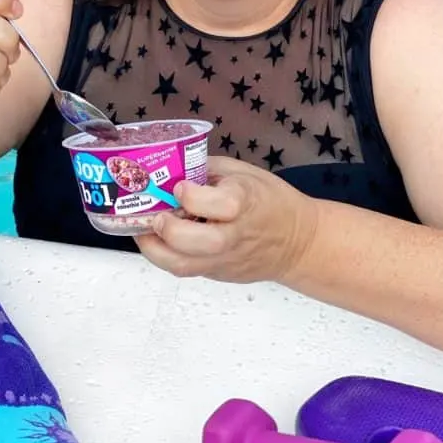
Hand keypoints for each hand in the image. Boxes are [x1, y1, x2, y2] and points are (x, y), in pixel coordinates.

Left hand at [136, 156, 318, 284]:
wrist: (298, 242)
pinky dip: (165, 256)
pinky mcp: (220, 274)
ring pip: (184, 266)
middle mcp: (236, 235)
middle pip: (200, 242)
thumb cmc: (270, 200)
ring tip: (145, 231)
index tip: (179, 187)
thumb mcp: (244, 173)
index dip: (193, 196)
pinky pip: (186, 270)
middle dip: (169, 229)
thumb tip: (172, 168)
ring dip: (155, 249)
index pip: (221, 204)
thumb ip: (208, 170)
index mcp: (247, 202)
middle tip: (156, 216)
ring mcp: (227, 259)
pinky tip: (158, 240)